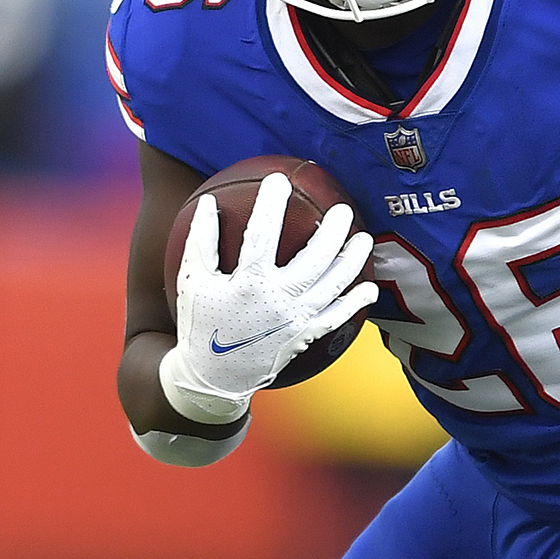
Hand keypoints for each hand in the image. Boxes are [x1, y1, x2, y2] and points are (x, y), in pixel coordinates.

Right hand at [159, 172, 376, 423]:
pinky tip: (368, 288)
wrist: (214, 378)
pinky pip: (337, 318)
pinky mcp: (306, 337)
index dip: (270, 204)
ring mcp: (296, 321)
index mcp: (248, 283)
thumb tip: (209, 203)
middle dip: (332, 231)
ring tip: (364, 239)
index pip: (262, 234)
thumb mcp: (191, 282)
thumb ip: (202, 242)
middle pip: (314, 259)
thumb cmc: (200, 323)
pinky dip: (355, 303)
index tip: (278, 180)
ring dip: (352, 260)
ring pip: (334, 285)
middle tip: (343, 208)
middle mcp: (278, 301)